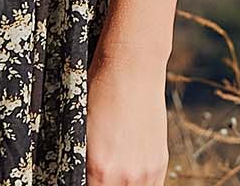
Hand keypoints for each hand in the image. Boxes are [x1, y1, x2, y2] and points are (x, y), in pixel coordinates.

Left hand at [86, 44, 169, 184]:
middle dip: (100, 183)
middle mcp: (125, 176)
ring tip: (112, 168)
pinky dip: (137, 183)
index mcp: (99, 168)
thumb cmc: (100, 89)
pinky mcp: (159, 163)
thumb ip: (83, 161)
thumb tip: (83, 172)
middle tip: (97, 172)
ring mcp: (146, 172)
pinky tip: (128, 170)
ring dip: (121, 184)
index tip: (85, 175)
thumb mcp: (80, 128)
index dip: (86, 182)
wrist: (132, 66)